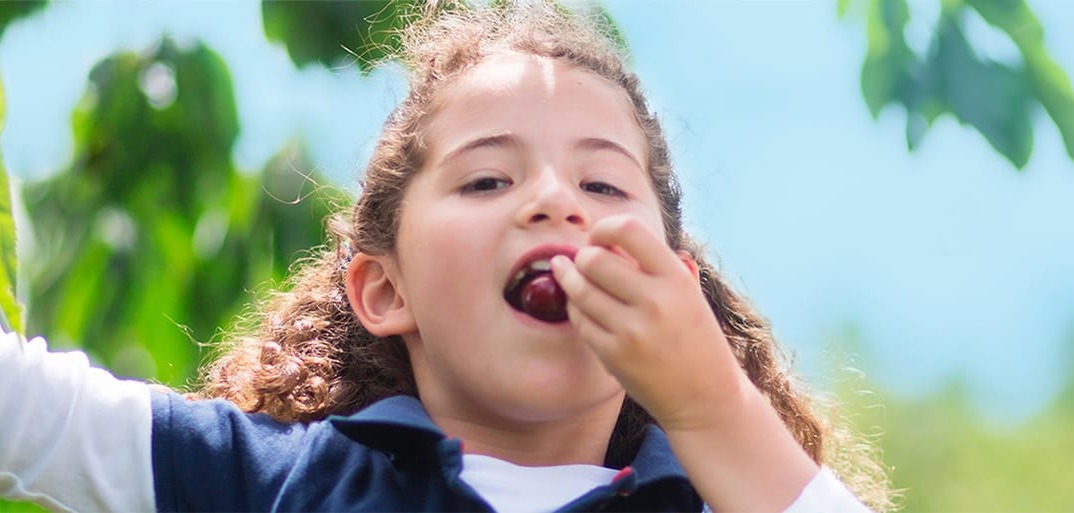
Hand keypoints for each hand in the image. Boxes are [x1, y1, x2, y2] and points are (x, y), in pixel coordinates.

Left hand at [550, 214, 748, 430]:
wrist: (706, 398)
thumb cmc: (696, 340)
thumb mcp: (689, 295)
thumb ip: (657, 266)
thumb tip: (610, 240)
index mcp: (677, 278)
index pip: (628, 229)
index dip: (603, 228)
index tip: (599, 237)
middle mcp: (655, 301)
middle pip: (593, 259)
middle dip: (581, 257)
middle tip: (583, 262)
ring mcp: (633, 330)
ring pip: (579, 290)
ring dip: (568, 280)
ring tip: (569, 277)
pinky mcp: (615, 355)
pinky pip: (580, 320)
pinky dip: (575, 309)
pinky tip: (580, 306)